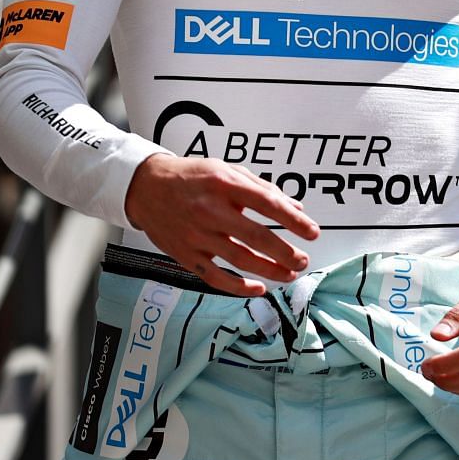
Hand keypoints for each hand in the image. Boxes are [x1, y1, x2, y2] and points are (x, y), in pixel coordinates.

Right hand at [123, 154, 318, 296]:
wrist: (146, 187)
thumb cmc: (191, 177)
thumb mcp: (227, 170)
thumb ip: (263, 188)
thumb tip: (296, 208)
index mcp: (225, 184)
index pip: (268, 204)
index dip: (294, 221)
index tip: (312, 232)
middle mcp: (211, 210)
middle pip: (257, 237)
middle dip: (286, 252)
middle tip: (303, 260)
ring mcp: (197, 235)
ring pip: (240, 260)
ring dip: (270, 271)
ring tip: (289, 274)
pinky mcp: (186, 254)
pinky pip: (215, 276)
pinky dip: (238, 287)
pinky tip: (257, 289)